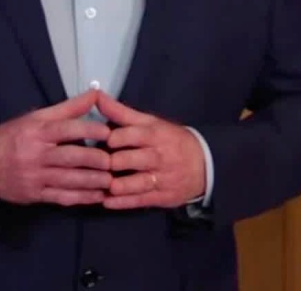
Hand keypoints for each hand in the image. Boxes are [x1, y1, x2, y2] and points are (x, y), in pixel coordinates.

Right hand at [0, 89, 113, 205]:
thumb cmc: (13, 137)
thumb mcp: (36, 117)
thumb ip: (67, 108)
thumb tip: (95, 94)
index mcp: (37, 132)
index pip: (66, 129)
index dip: (89, 130)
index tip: (108, 132)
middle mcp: (36, 155)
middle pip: (71, 157)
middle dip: (96, 160)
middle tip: (115, 160)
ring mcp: (35, 177)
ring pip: (69, 180)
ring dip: (93, 181)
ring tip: (111, 180)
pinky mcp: (35, 194)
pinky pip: (62, 197)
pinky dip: (82, 198)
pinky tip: (97, 196)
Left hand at [97, 90, 205, 209]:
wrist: (204, 165)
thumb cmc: (170, 140)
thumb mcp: (151, 123)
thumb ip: (121, 112)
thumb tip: (96, 96)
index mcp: (156, 135)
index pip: (135, 134)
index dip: (117, 137)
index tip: (104, 139)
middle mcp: (159, 156)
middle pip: (134, 159)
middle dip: (114, 162)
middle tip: (96, 164)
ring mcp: (162, 178)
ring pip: (138, 183)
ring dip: (119, 186)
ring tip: (103, 185)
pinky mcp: (162, 197)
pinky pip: (141, 200)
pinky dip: (123, 202)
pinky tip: (107, 202)